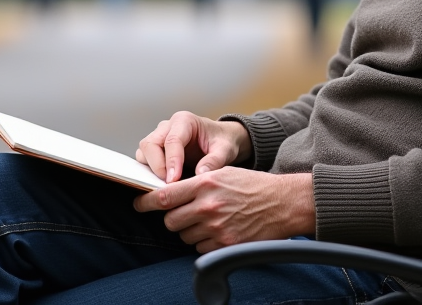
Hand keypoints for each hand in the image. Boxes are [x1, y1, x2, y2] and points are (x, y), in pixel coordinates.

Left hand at [134, 168, 314, 251]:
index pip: (165, 196)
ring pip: (184, 235)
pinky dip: (205, 242)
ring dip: (191, 230)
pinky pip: (200, 248)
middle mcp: (208, 205)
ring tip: (210, 219)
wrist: (283, 202)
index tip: (139, 204)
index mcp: (206, 182)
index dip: (146, 202)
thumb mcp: (223, 173)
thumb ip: (196, 183)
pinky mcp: (225, 243)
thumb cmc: (253, 185)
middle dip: (174, 218)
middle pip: (170, 220)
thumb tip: (167, 193)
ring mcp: (216, 226)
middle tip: (186, 213)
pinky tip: (219, 230)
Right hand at [136, 111, 251, 182]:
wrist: (221, 139)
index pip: (172, 140)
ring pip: (144, 151)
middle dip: (157, 165)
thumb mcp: (225, 150)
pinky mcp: (156, 149)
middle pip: (150, 144)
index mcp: (185, 121)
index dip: (172, 161)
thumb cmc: (222, 141)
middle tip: (168, 184)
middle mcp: (168, 126)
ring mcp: (159, 137)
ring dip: (150, 169)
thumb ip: (214, 161)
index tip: (174, 180)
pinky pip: (145, 159)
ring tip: (165, 185)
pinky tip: (160, 184)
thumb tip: (200, 175)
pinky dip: (149, 172)